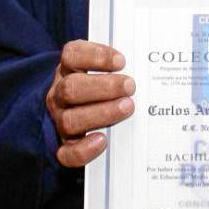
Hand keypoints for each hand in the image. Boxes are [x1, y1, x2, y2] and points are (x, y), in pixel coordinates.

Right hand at [45, 41, 134, 166]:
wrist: (83, 110)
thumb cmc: (103, 85)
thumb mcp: (107, 70)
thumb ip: (120, 69)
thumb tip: (148, 67)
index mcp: (69, 68)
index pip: (72, 55)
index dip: (95, 56)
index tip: (121, 61)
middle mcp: (60, 93)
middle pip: (71, 88)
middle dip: (104, 87)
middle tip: (130, 87)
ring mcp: (60, 119)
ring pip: (70, 120)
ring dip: (101, 113)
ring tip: (127, 108)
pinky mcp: (65, 144)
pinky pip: (66, 153)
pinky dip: (84, 149)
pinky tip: (102, 140)